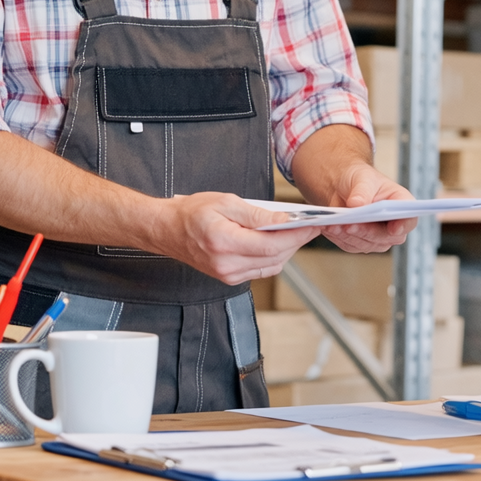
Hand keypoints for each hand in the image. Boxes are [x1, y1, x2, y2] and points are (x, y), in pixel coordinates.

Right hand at [151, 192, 321, 284]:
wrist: (167, 229)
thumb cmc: (192, 212)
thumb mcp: (226, 202)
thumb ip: (258, 214)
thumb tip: (284, 221)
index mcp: (224, 243)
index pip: (272, 245)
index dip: (297, 236)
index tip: (313, 225)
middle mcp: (227, 265)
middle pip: (276, 258)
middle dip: (297, 241)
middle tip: (312, 226)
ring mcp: (228, 275)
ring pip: (272, 266)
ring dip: (288, 250)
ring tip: (298, 232)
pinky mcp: (230, 278)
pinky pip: (261, 270)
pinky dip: (274, 257)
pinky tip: (278, 242)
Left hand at [320, 163, 416, 253]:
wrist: (343, 187)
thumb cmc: (360, 179)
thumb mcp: (362, 178)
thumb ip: (362, 191)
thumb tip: (356, 205)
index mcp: (401, 205)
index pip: (409, 219)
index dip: (403, 225)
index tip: (393, 228)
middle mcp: (393, 225)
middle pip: (386, 237)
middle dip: (367, 231)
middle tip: (350, 224)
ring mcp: (377, 238)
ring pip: (366, 244)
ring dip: (349, 235)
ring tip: (333, 225)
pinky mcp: (360, 243)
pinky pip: (350, 245)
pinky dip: (338, 237)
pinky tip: (329, 227)